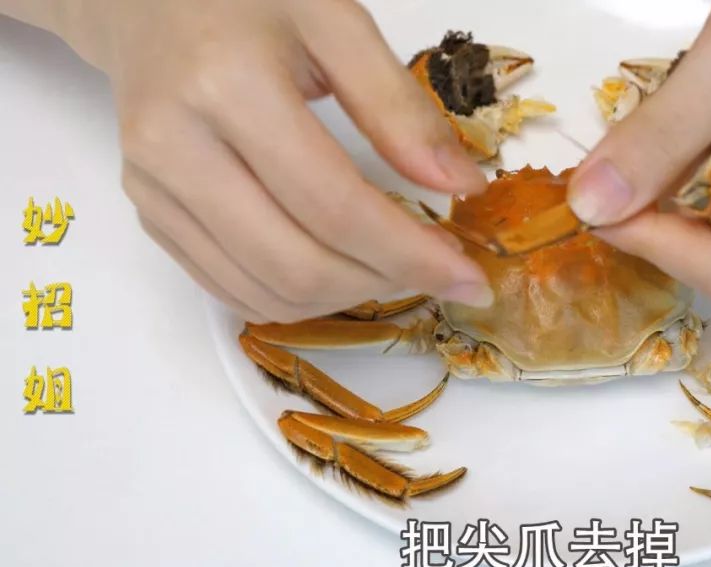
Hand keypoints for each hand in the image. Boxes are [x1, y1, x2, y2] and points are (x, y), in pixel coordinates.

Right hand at [35, 0, 494, 321]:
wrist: (148, 2)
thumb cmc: (247, 0)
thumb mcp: (337, 24)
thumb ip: (400, 107)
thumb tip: (461, 187)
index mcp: (227, 88)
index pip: (336, 208)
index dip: (411, 255)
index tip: (467, 276)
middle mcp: (176, 149)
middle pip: (298, 265)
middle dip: (385, 282)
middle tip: (435, 270)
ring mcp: (154, 190)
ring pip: (265, 293)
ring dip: (346, 297)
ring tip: (392, 267)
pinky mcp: (150, 214)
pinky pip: (231, 290)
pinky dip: (298, 298)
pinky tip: (340, 268)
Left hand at [568, 0, 710, 298]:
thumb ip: (659, 135)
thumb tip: (590, 204)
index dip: (650, 241)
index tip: (592, 200)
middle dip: (657, 204)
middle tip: (618, 149)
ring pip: (709, 222)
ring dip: (670, 177)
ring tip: (675, 110)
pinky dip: (686, 163)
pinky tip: (695, 117)